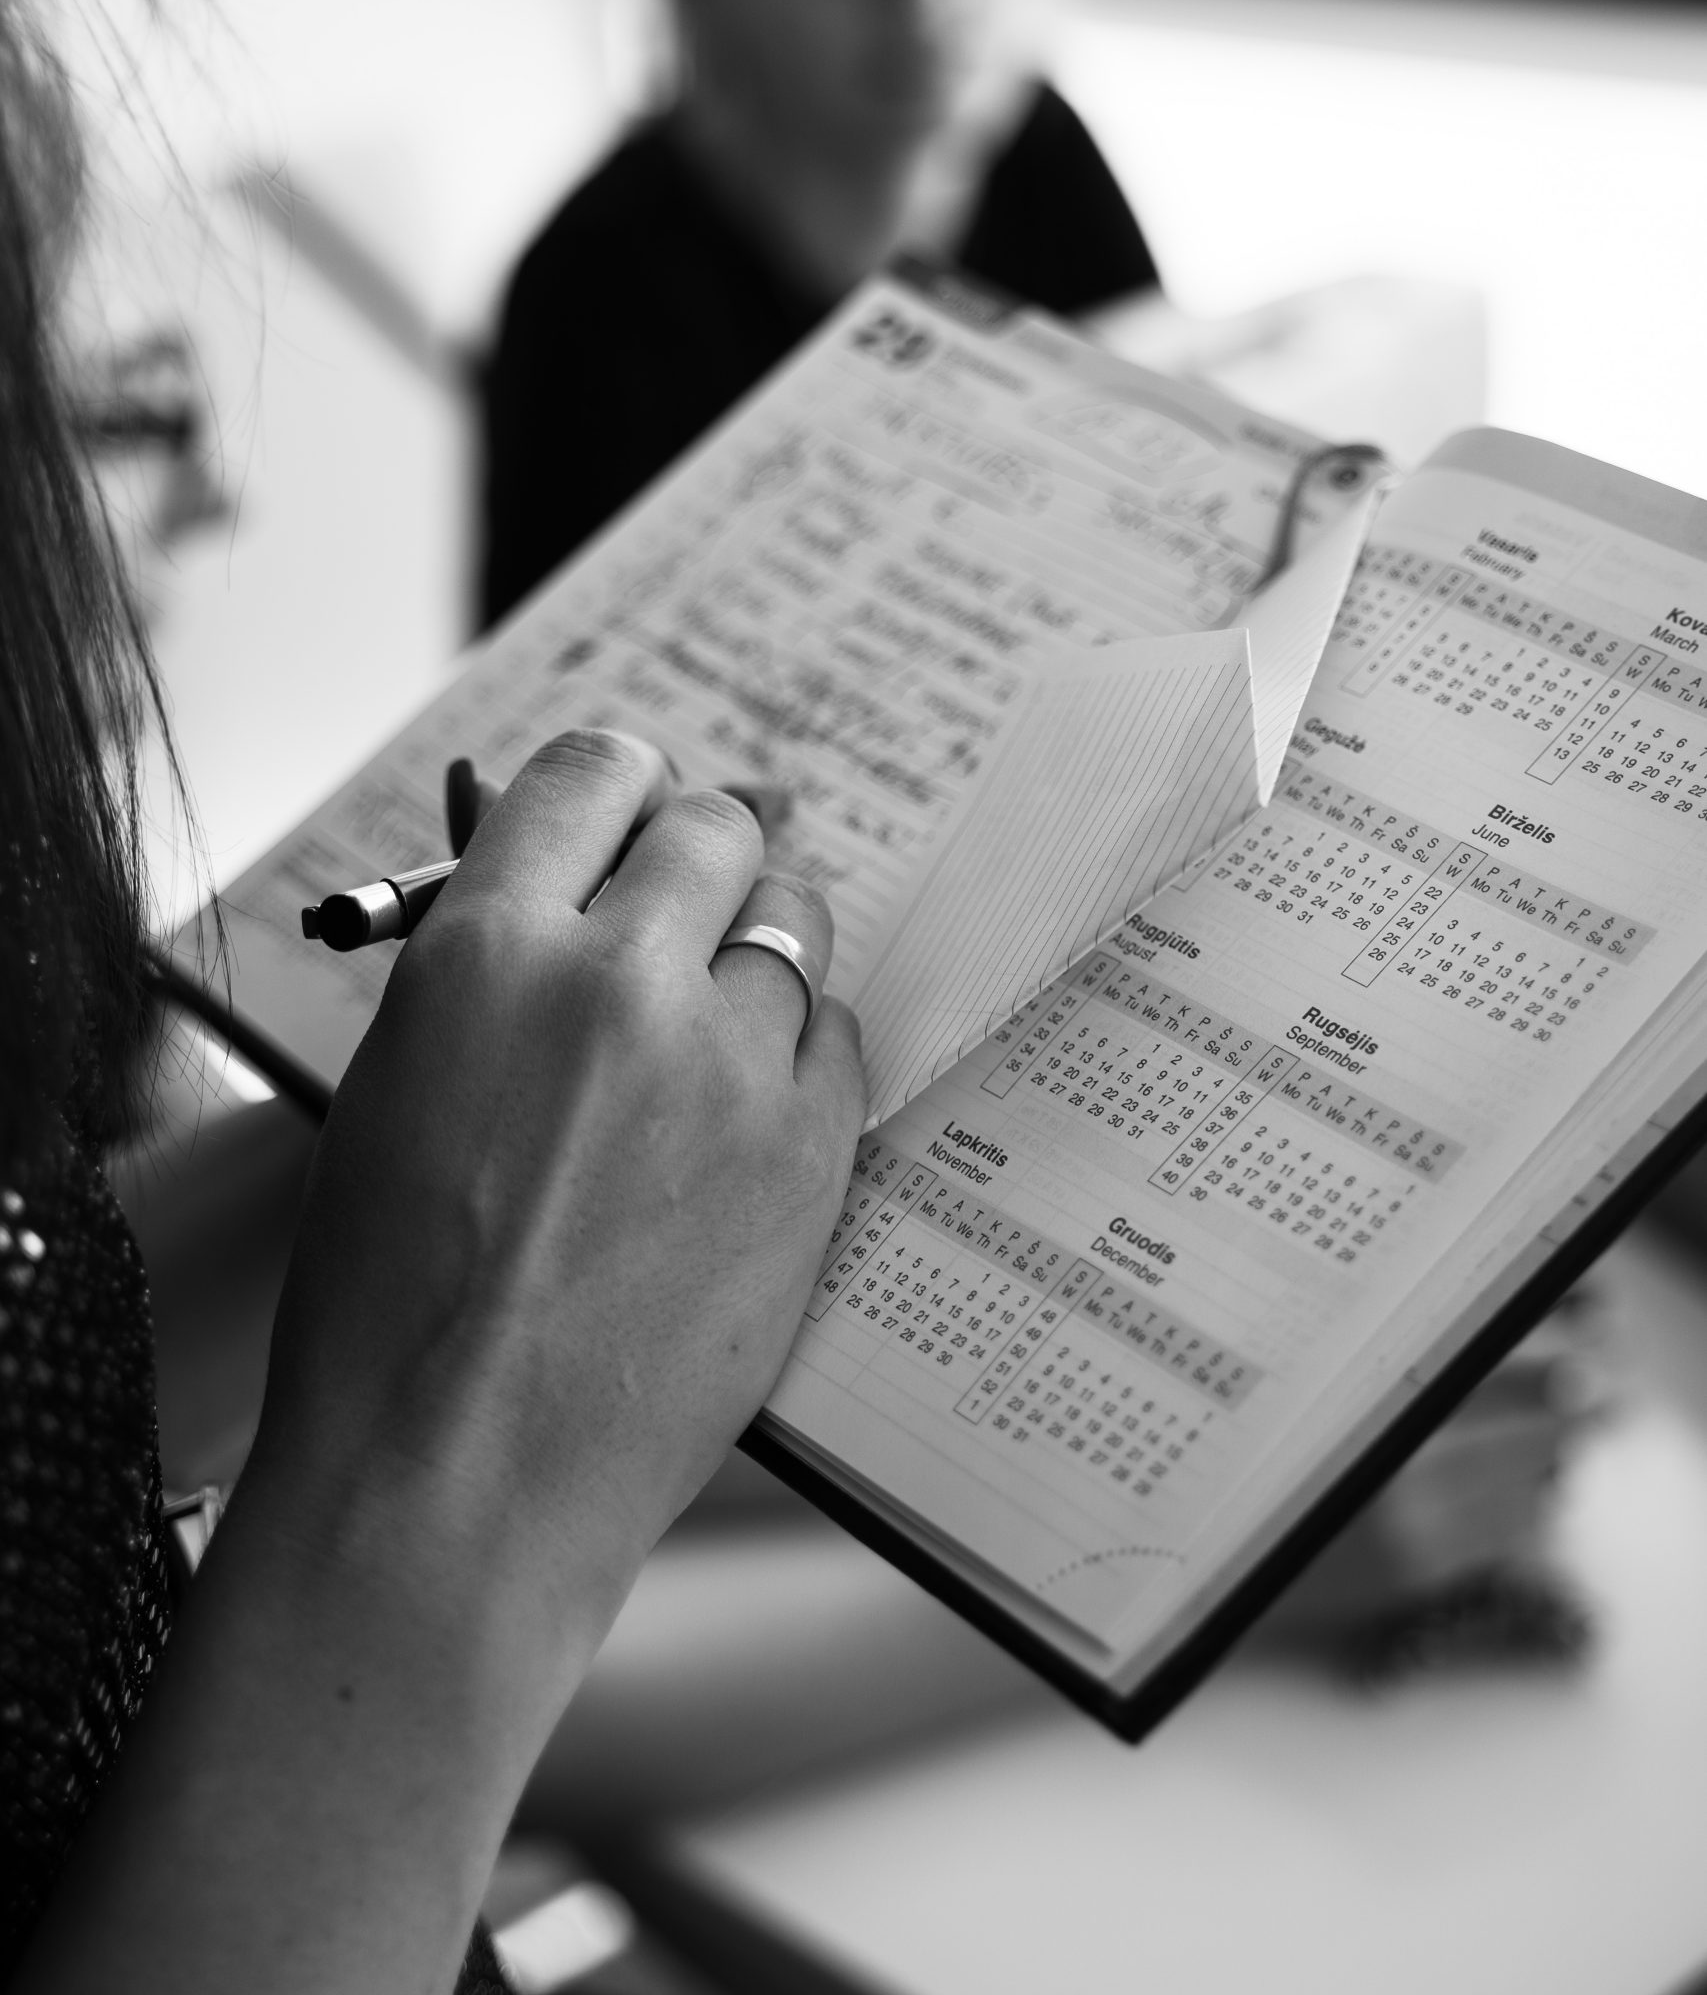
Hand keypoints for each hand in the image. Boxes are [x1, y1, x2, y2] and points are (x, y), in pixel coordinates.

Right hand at [25, 733, 862, 1994]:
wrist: (453, 1481)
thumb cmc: (389, 1298)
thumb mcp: (401, 1080)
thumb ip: (495, 963)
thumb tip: (583, 877)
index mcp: (488, 948)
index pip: (594, 773)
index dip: (618, 785)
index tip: (633, 806)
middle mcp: (620, 980)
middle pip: (716, 828)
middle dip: (703, 847)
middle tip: (694, 885)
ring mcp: (731, 1067)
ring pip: (792, 927)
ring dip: (756, 949)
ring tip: (709, 1020)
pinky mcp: (811, 1153)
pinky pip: (836, 1039)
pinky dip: (796, 1054)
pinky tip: (744, 1111)